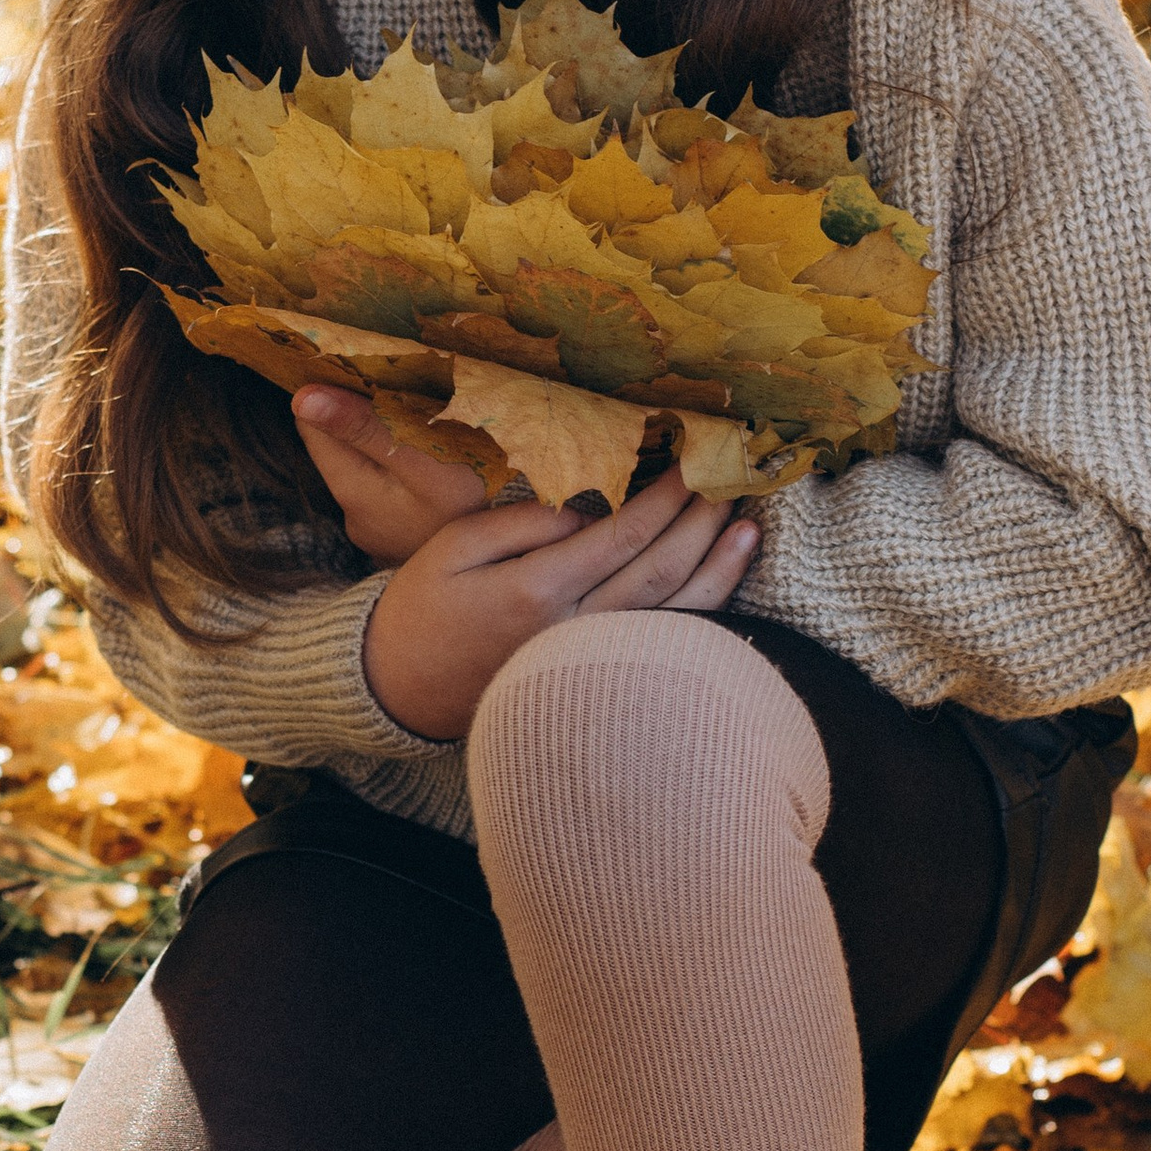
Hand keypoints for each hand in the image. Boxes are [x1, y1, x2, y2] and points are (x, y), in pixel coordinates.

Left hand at [296, 385, 487, 565]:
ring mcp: (376, 524)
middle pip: (337, 444)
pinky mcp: (399, 531)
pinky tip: (429, 454)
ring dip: (381, 436)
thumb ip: (366, 431)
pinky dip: (400, 463)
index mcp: (350, 488)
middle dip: (357, 411)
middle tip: (393, 380)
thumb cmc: (471, 515)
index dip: (328, 392)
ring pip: (364, 463)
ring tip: (415, 410)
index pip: (311, 426)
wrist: (505, 568)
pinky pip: (388, 484)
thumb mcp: (424, 467)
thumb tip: (302, 397)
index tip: (359, 364)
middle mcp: (352, 511)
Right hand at [361, 463, 757, 741]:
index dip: (664, 496)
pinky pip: (662, 646)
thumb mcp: (453, 547)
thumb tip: (586, 509)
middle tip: (729, 477)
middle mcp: (574, 633)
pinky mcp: (596, 680)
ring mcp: (590, 664)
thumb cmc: (424, 608)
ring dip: (717, 568)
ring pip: (674, 616)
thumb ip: (522, 525)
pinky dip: (702, 613)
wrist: (401, 690)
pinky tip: (723, 581)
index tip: (690, 459)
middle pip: (659, 572)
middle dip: (700, 521)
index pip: (622, 536)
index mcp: (536, 592)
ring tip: (749, 526)